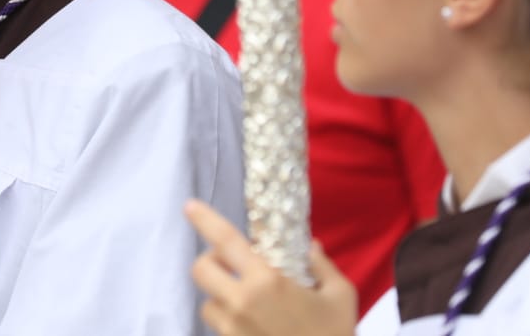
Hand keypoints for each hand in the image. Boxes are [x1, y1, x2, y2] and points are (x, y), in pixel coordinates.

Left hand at [185, 199, 357, 335]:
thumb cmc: (335, 335)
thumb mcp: (340, 296)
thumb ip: (323, 267)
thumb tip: (312, 247)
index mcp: (267, 281)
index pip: (226, 241)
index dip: (205, 220)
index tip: (189, 206)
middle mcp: (242, 303)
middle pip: (200, 270)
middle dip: (210, 262)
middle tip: (230, 265)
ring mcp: (233, 330)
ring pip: (206, 303)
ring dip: (219, 297)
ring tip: (246, 302)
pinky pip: (219, 329)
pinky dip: (228, 322)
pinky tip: (253, 325)